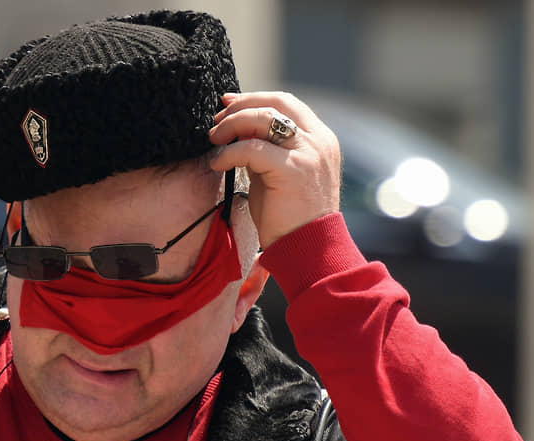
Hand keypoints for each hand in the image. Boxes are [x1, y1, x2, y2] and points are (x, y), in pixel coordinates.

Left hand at [208, 91, 340, 248]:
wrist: (308, 249)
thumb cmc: (289, 217)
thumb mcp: (278, 173)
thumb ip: (265, 149)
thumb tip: (236, 130)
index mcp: (320, 138)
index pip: (286, 103)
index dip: (253, 98)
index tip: (227, 103)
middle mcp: (318, 140)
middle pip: (275, 102)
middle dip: (240, 106)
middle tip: (216, 121)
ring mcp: (309, 153)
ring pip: (263, 119)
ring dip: (231, 124)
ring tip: (214, 139)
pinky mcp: (293, 169)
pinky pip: (252, 149)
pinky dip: (229, 153)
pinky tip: (218, 164)